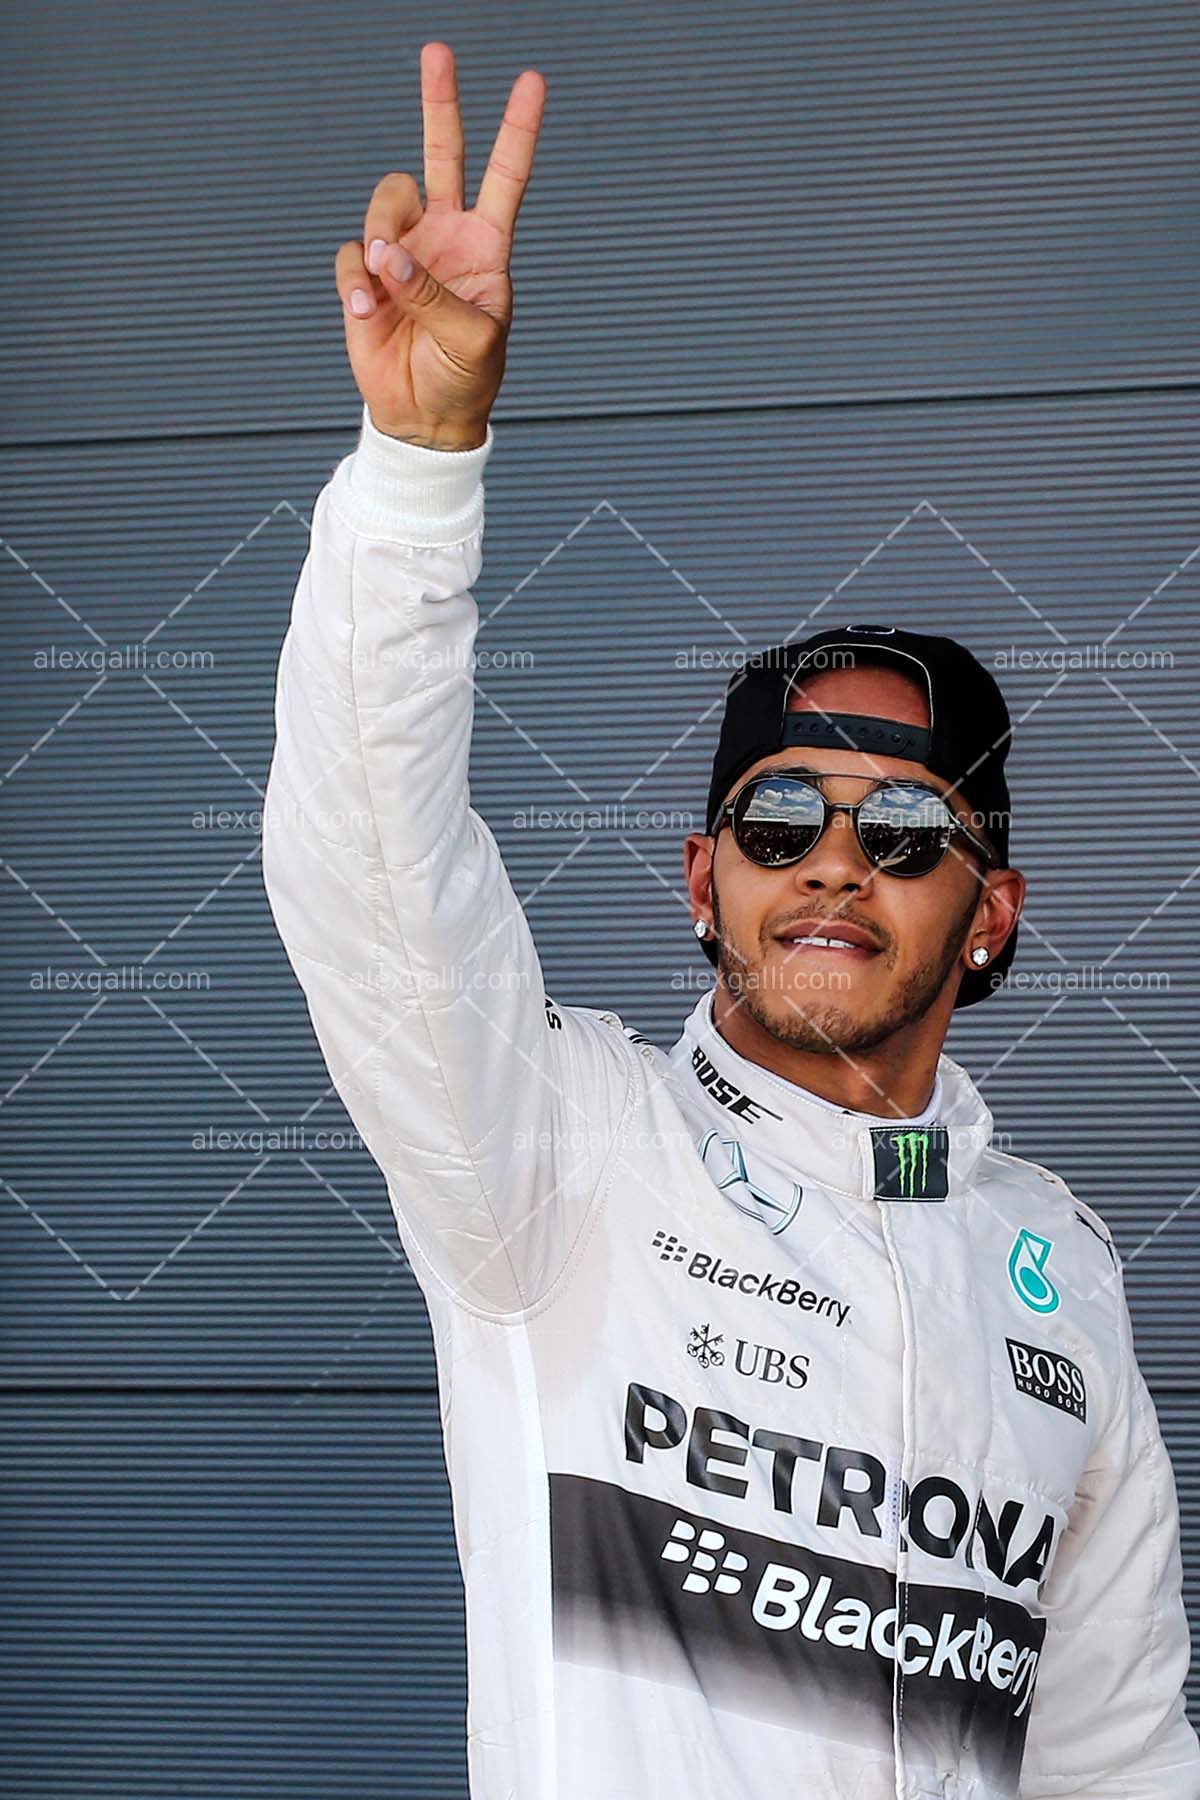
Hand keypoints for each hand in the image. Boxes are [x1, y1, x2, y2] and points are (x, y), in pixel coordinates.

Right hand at [335, 42, 545, 449]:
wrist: (424, 417)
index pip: (505, 178)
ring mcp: (402, 253)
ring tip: (382, 285)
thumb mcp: (472, 339)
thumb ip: (433, 292)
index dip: (517, 131)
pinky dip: (354, 281)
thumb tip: (385, 255)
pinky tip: (368, 312)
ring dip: (380, 236)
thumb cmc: (465, 379)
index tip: (530, 82)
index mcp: (486, 248)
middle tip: (438, 52)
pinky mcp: (364, 276)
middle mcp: (444, 238)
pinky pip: (349, 254)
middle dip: (440, 104)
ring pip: (386, 203)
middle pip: (442, 156)